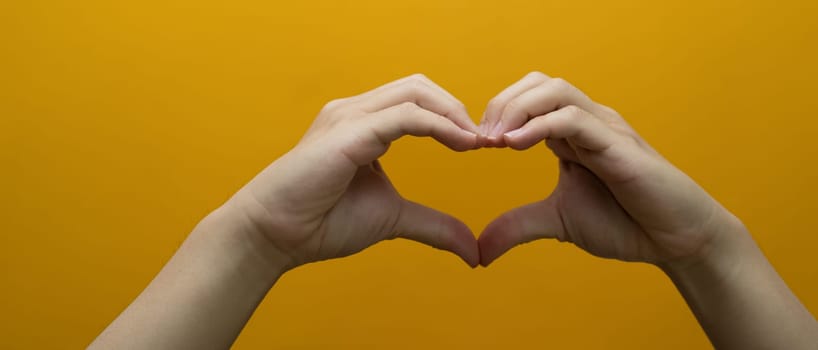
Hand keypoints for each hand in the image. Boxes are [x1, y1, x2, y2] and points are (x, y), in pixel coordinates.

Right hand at [224, 74, 481, 270]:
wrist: (275, 235)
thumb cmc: (322, 222)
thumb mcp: (393, 219)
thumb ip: (433, 226)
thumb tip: (473, 251)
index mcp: (363, 124)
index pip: (417, 100)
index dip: (453, 117)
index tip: (481, 146)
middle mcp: (356, 112)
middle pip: (420, 86)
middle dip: (457, 108)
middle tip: (484, 141)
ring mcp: (350, 117)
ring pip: (416, 92)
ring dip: (454, 113)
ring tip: (476, 141)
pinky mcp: (350, 132)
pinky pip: (406, 116)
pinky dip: (440, 126)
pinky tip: (462, 144)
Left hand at [477, 72, 742, 266]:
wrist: (676, 240)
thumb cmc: (625, 223)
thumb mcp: (557, 222)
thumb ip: (518, 227)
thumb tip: (479, 253)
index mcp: (571, 133)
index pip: (528, 97)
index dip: (497, 113)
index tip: (473, 145)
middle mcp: (587, 122)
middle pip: (537, 83)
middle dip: (501, 103)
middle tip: (479, 138)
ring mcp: (604, 128)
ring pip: (555, 90)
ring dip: (516, 108)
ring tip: (494, 140)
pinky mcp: (618, 144)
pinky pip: (573, 118)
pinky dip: (539, 125)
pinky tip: (514, 146)